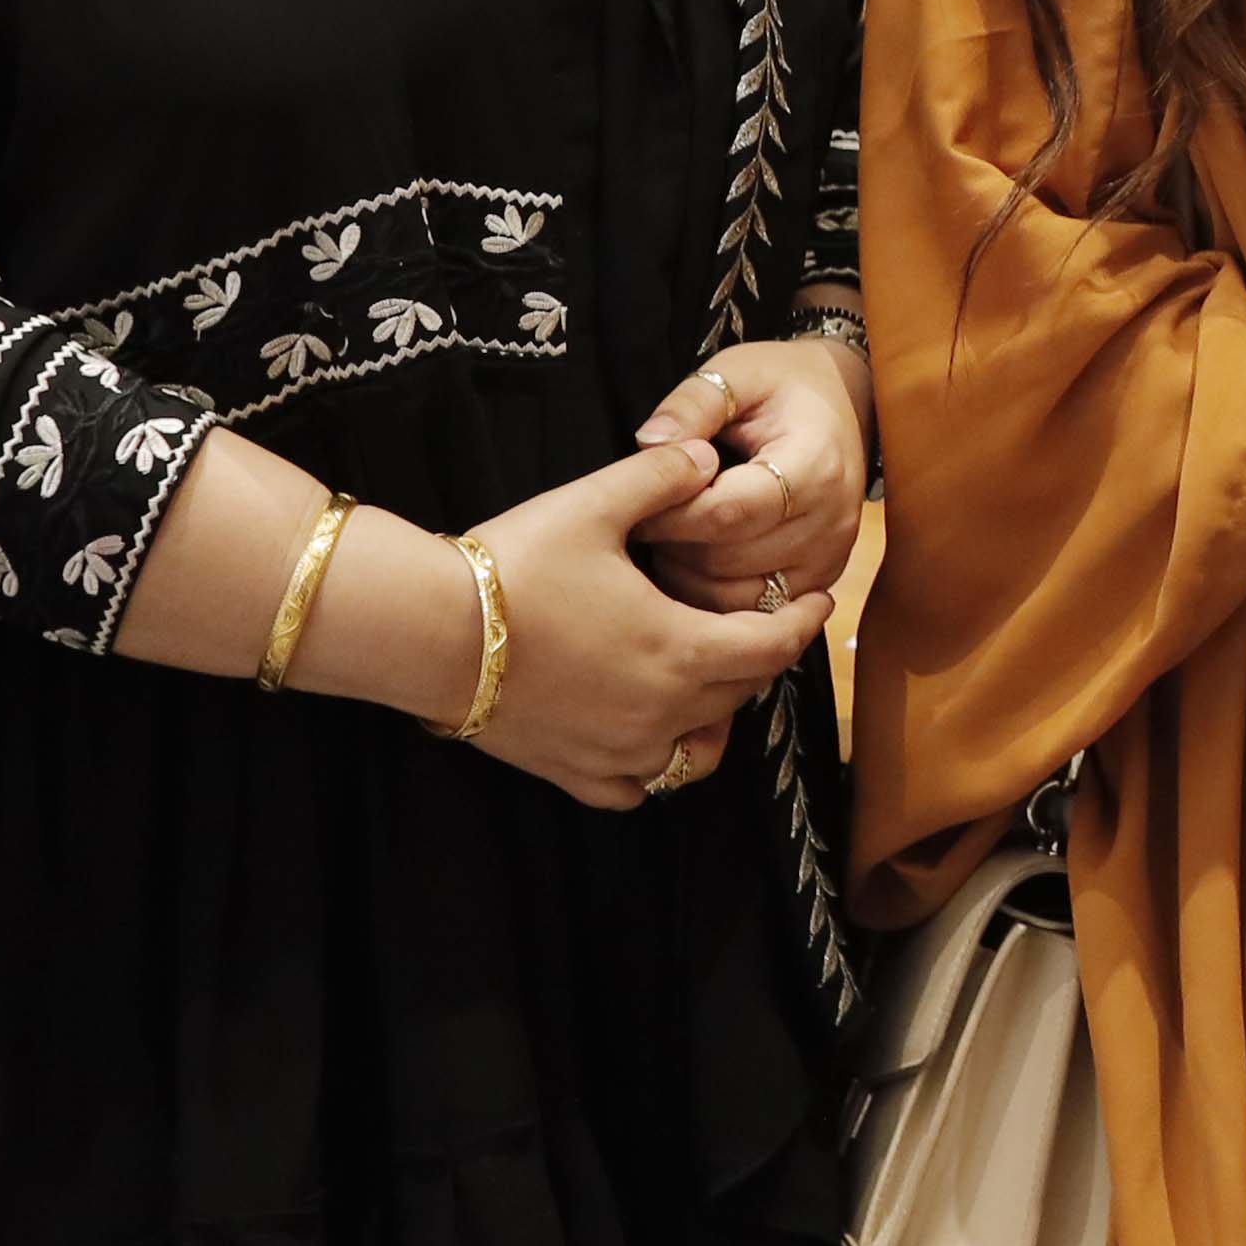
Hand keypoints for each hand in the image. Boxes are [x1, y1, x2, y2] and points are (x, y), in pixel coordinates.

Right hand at [442, 436, 830, 808]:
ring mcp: (618, 752)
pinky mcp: (574, 773)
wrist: (427, 632)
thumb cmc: (515, 565)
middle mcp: (662, 713)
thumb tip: (708, 458)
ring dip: (714, 721)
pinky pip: (637, 788)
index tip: (818, 602)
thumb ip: (661, 476)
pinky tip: (645, 737)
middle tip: (760, 627)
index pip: (772, 648)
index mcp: (680, 649)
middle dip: (759, 659)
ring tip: (706, 684)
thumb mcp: (594, 503)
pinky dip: (654, 768)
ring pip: (697, 755)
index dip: (802, 624)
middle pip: (738, 695)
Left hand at [635, 334, 867, 612]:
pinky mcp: (820, 581)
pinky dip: (713, 597)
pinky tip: (690, 565)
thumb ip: (693, 403)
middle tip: (640, 523)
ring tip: (665, 541)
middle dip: (674, 546)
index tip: (636, 501)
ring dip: (688, 578)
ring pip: (738, 598)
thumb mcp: (737, 372)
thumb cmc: (782, 385)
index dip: (672, 513)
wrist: (842, 404)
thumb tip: (648, 443)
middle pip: (728, 560)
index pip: (728, 512)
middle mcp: (831, 522)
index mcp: (814, 465)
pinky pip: (756, 611)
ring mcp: (830, 558)